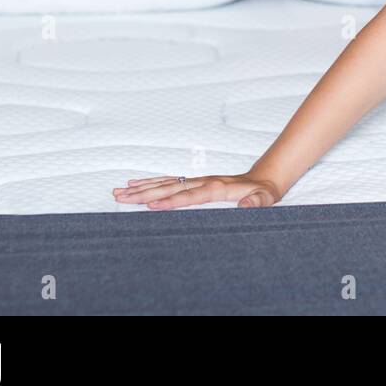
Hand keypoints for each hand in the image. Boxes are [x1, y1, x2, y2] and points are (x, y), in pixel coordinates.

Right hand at [113, 171, 284, 209]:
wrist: (264, 178)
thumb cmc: (264, 192)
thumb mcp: (266, 199)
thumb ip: (256, 203)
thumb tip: (244, 206)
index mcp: (217, 188)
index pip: (189, 196)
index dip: (171, 202)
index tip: (151, 206)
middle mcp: (203, 181)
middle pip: (169, 187)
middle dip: (144, 193)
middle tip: (120, 197)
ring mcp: (197, 180)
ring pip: (165, 183)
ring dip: (141, 187)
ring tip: (118, 191)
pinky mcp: (194, 182)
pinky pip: (169, 182)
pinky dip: (151, 183)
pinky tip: (135, 185)